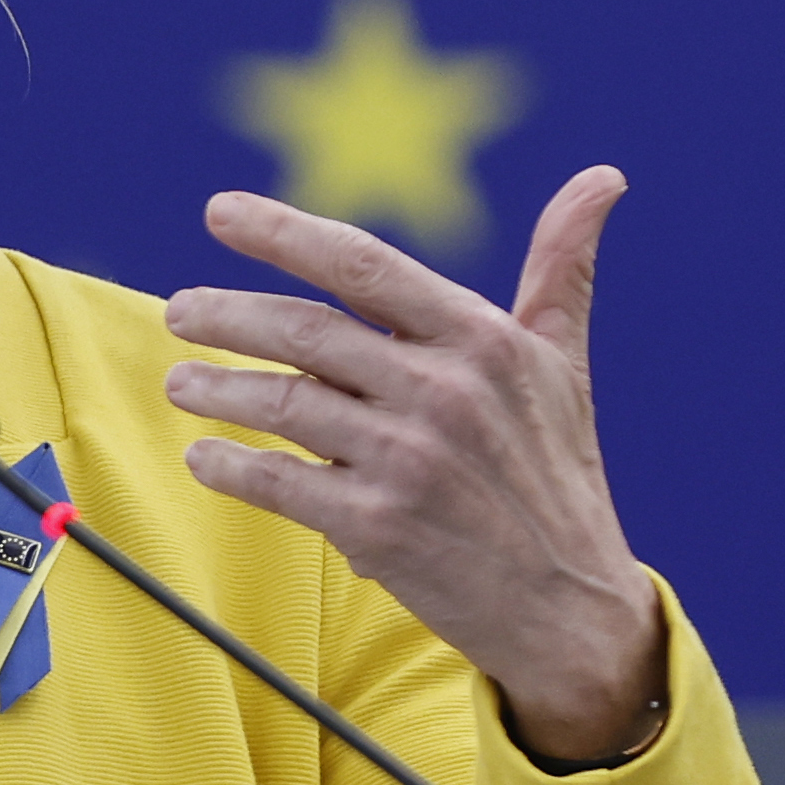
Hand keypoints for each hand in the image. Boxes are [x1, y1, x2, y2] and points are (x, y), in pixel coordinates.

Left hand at [159, 169, 668, 766]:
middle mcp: (445, 392)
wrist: (570, 608)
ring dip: (218, 390)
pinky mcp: (379, 528)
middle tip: (180, 311)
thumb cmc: (556, 473)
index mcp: (483, 339)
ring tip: (180, 383)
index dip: (283, 233)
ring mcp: (409, 461)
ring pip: (283, 405)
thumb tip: (604, 176)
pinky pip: (280, 484)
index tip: (220, 211)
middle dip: (227, 315)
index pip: (363, 265)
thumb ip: (563, 267)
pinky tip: (203, 456)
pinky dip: (231, 466)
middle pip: (306, 331)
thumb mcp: (562, 364)